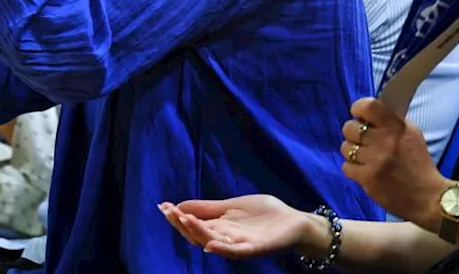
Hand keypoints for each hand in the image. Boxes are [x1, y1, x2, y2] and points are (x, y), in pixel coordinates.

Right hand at [159, 197, 323, 259]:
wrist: (296, 223)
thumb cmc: (265, 214)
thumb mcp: (232, 206)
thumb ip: (208, 208)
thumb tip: (179, 206)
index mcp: (220, 228)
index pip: (193, 224)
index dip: (178, 216)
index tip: (162, 206)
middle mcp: (226, 239)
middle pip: (198, 234)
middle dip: (182, 224)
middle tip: (170, 212)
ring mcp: (240, 244)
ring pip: (213, 242)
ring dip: (197, 232)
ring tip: (184, 219)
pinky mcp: (255, 248)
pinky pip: (236, 252)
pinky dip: (223, 249)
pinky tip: (210, 244)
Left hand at [339, 98, 448, 228]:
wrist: (428, 198)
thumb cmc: (419, 164)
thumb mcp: (412, 134)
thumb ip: (391, 121)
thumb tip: (369, 113)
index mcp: (397, 128)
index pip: (368, 106)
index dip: (358, 109)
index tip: (360, 115)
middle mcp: (384, 142)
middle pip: (350, 127)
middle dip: (353, 132)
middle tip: (362, 140)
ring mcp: (374, 161)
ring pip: (346, 147)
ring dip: (352, 151)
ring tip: (363, 156)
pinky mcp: (367, 179)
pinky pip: (346, 167)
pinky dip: (353, 168)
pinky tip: (364, 170)